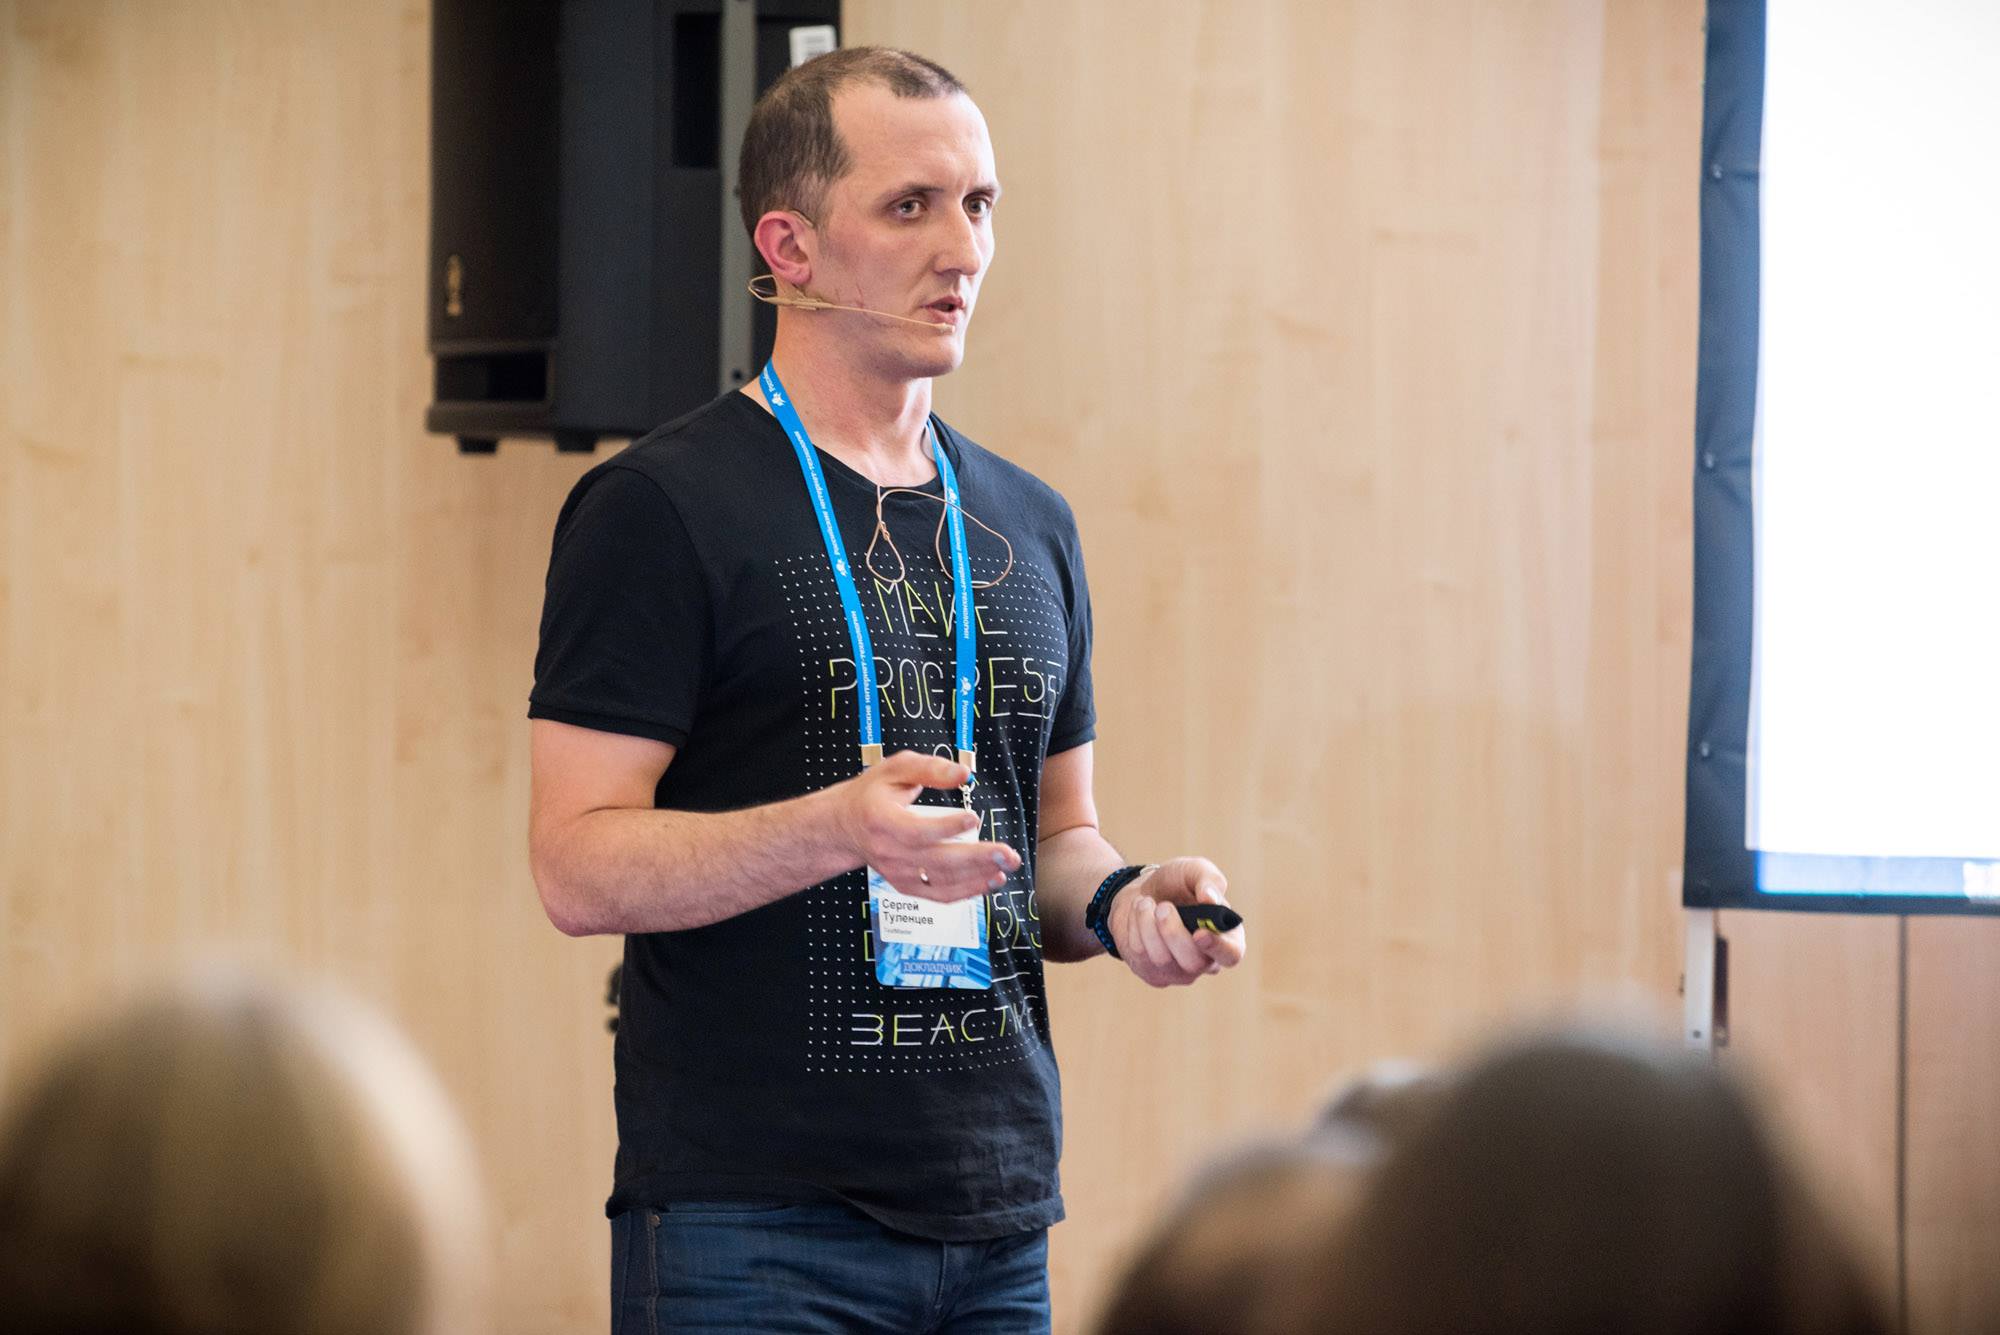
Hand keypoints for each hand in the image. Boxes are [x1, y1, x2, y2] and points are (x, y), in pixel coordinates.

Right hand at [831, 750, 1020, 902]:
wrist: (845, 826)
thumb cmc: (874, 794)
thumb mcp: (895, 769)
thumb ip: (929, 769)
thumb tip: (964, 773)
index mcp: (882, 820)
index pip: (917, 831)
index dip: (947, 828)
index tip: (974, 818)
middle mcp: (889, 852)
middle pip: (937, 861)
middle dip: (976, 859)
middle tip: (1007, 854)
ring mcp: (897, 872)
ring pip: (942, 882)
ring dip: (978, 878)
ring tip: (1005, 868)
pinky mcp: (906, 885)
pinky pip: (939, 895)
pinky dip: (967, 892)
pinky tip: (990, 881)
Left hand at [1109, 857, 1245, 986]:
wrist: (1142, 894)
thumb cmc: (1176, 885)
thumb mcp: (1194, 870)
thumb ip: (1209, 879)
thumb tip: (1210, 898)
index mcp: (1227, 936)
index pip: (1231, 954)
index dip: (1217, 947)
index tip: (1199, 933)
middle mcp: (1207, 961)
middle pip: (1194, 962)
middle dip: (1172, 932)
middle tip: (1163, 906)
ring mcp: (1180, 973)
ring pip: (1163, 960)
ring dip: (1147, 924)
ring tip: (1145, 902)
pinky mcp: (1154, 975)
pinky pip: (1140, 957)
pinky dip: (1135, 928)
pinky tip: (1138, 915)